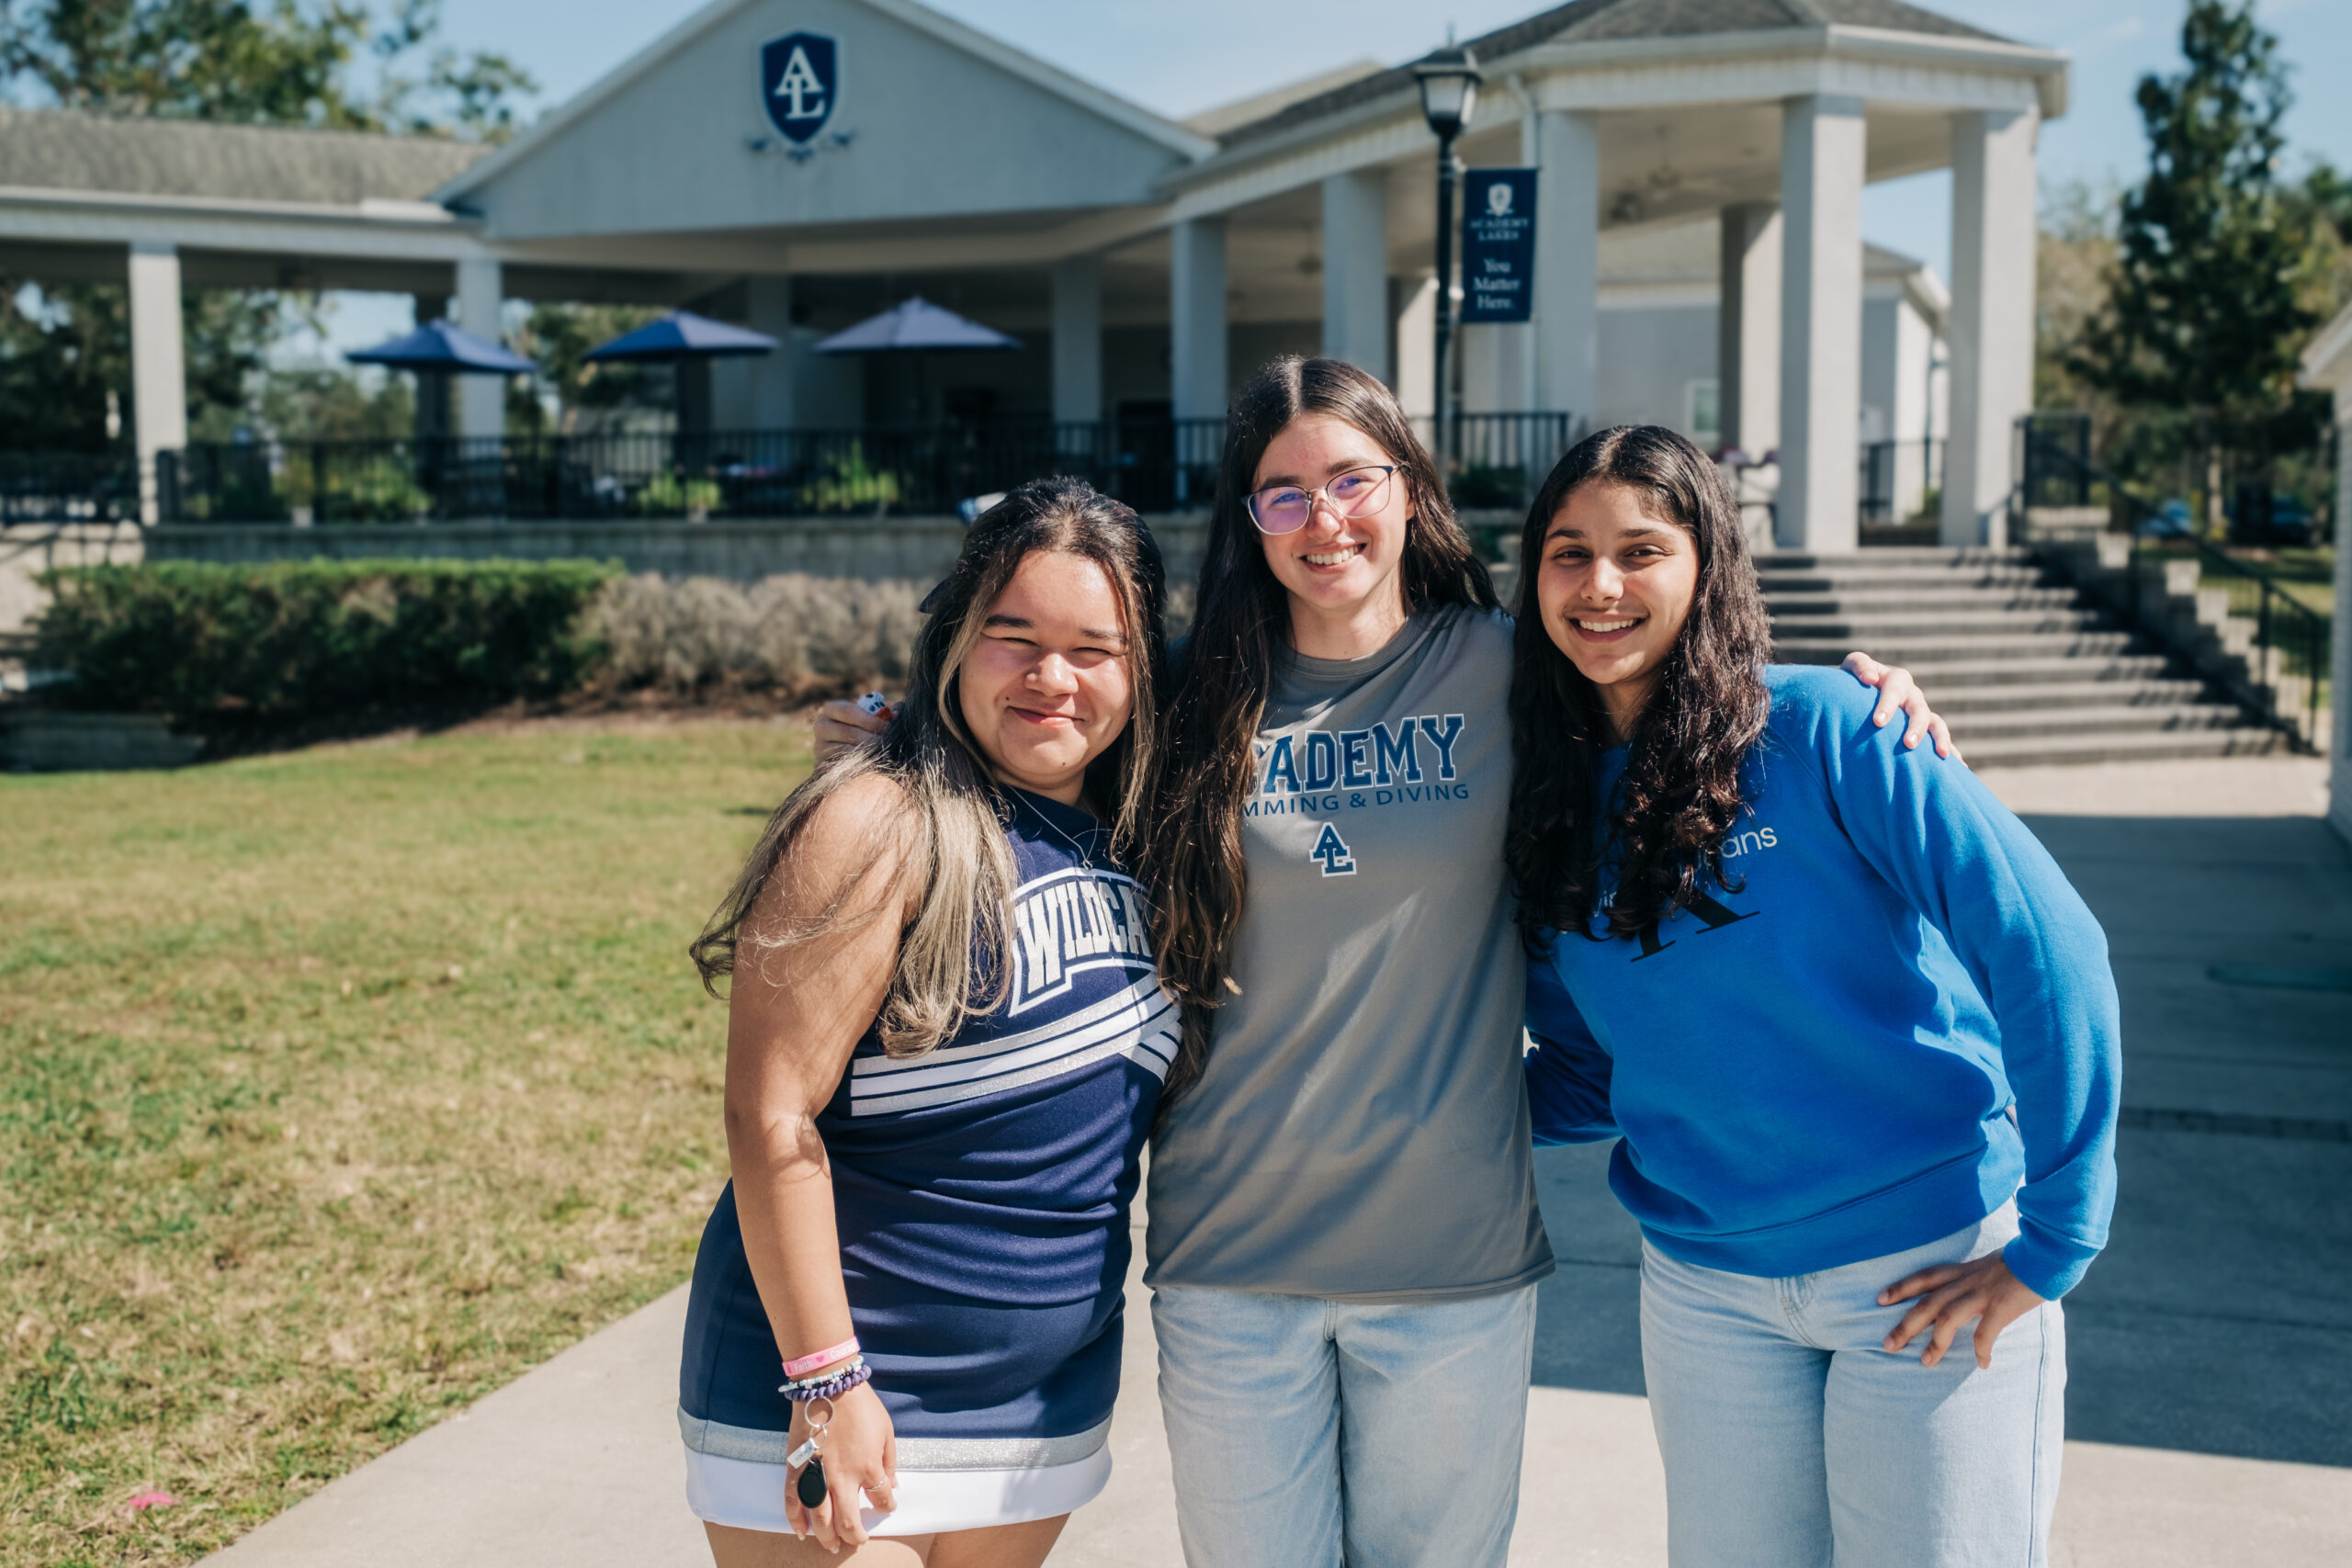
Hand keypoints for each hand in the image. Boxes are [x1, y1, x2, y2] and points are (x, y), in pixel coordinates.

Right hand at [784, 1382, 897, 1550]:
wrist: (829, 1385)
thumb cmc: (861, 1406)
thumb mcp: (886, 1431)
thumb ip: (889, 1461)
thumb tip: (892, 1485)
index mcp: (869, 1467)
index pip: (881, 1500)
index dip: (887, 1507)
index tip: (887, 1505)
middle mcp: (843, 1477)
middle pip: (849, 1521)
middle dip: (855, 1536)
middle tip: (858, 1540)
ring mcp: (818, 1474)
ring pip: (821, 1520)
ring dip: (827, 1537)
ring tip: (833, 1545)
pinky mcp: (797, 1468)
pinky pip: (793, 1502)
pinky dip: (795, 1520)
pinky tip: (802, 1532)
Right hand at [813, 696, 896, 766]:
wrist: (849, 751)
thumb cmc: (865, 728)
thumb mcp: (872, 716)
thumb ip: (885, 713)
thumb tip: (898, 714)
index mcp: (831, 709)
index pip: (849, 711)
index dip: (871, 720)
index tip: (889, 728)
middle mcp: (821, 727)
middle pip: (848, 732)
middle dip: (872, 739)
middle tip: (891, 744)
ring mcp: (819, 748)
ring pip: (845, 752)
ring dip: (868, 755)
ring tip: (886, 756)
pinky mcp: (821, 766)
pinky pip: (841, 768)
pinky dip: (859, 769)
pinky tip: (874, 769)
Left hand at [1841, 652, 1959, 760]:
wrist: (1861, 692)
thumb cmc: (1854, 680)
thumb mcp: (1853, 666)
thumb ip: (1859, 666)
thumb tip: (1870, 679)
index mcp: (1896, 679)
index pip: (1893, 690)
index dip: (1887, 705)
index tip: (1878, 722)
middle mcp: (1913, 695)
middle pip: (1919, 709)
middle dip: (1915, 727)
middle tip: (1908, 744)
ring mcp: (1921, 711)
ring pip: (1935, 723)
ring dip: (1940, 738)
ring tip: (1942, 755)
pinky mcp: (1925, 727)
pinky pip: (1941, 738)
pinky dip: (1952, 750)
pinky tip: (1959, 766)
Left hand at [1878, 1249, 2045, 1369]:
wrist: (2046, 1254)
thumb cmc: (2020, 1263)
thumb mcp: (1988, 1266)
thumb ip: (1973, 1279)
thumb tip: (1965, 1293)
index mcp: (1962, 1271)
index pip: (1923, 1277)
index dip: (1900, 1287)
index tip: (1879, 1299)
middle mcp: (1966, 1281)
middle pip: (1927, 1303)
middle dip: (1905, 1325)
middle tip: (1887, 1345)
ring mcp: (1982, 1293)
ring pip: (1948, 1318)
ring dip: (1935, 1342)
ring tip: (1926, 1362)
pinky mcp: (2002, 1306)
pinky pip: (1986, 1332)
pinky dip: (1981, 1350)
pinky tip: (1983, 1364)